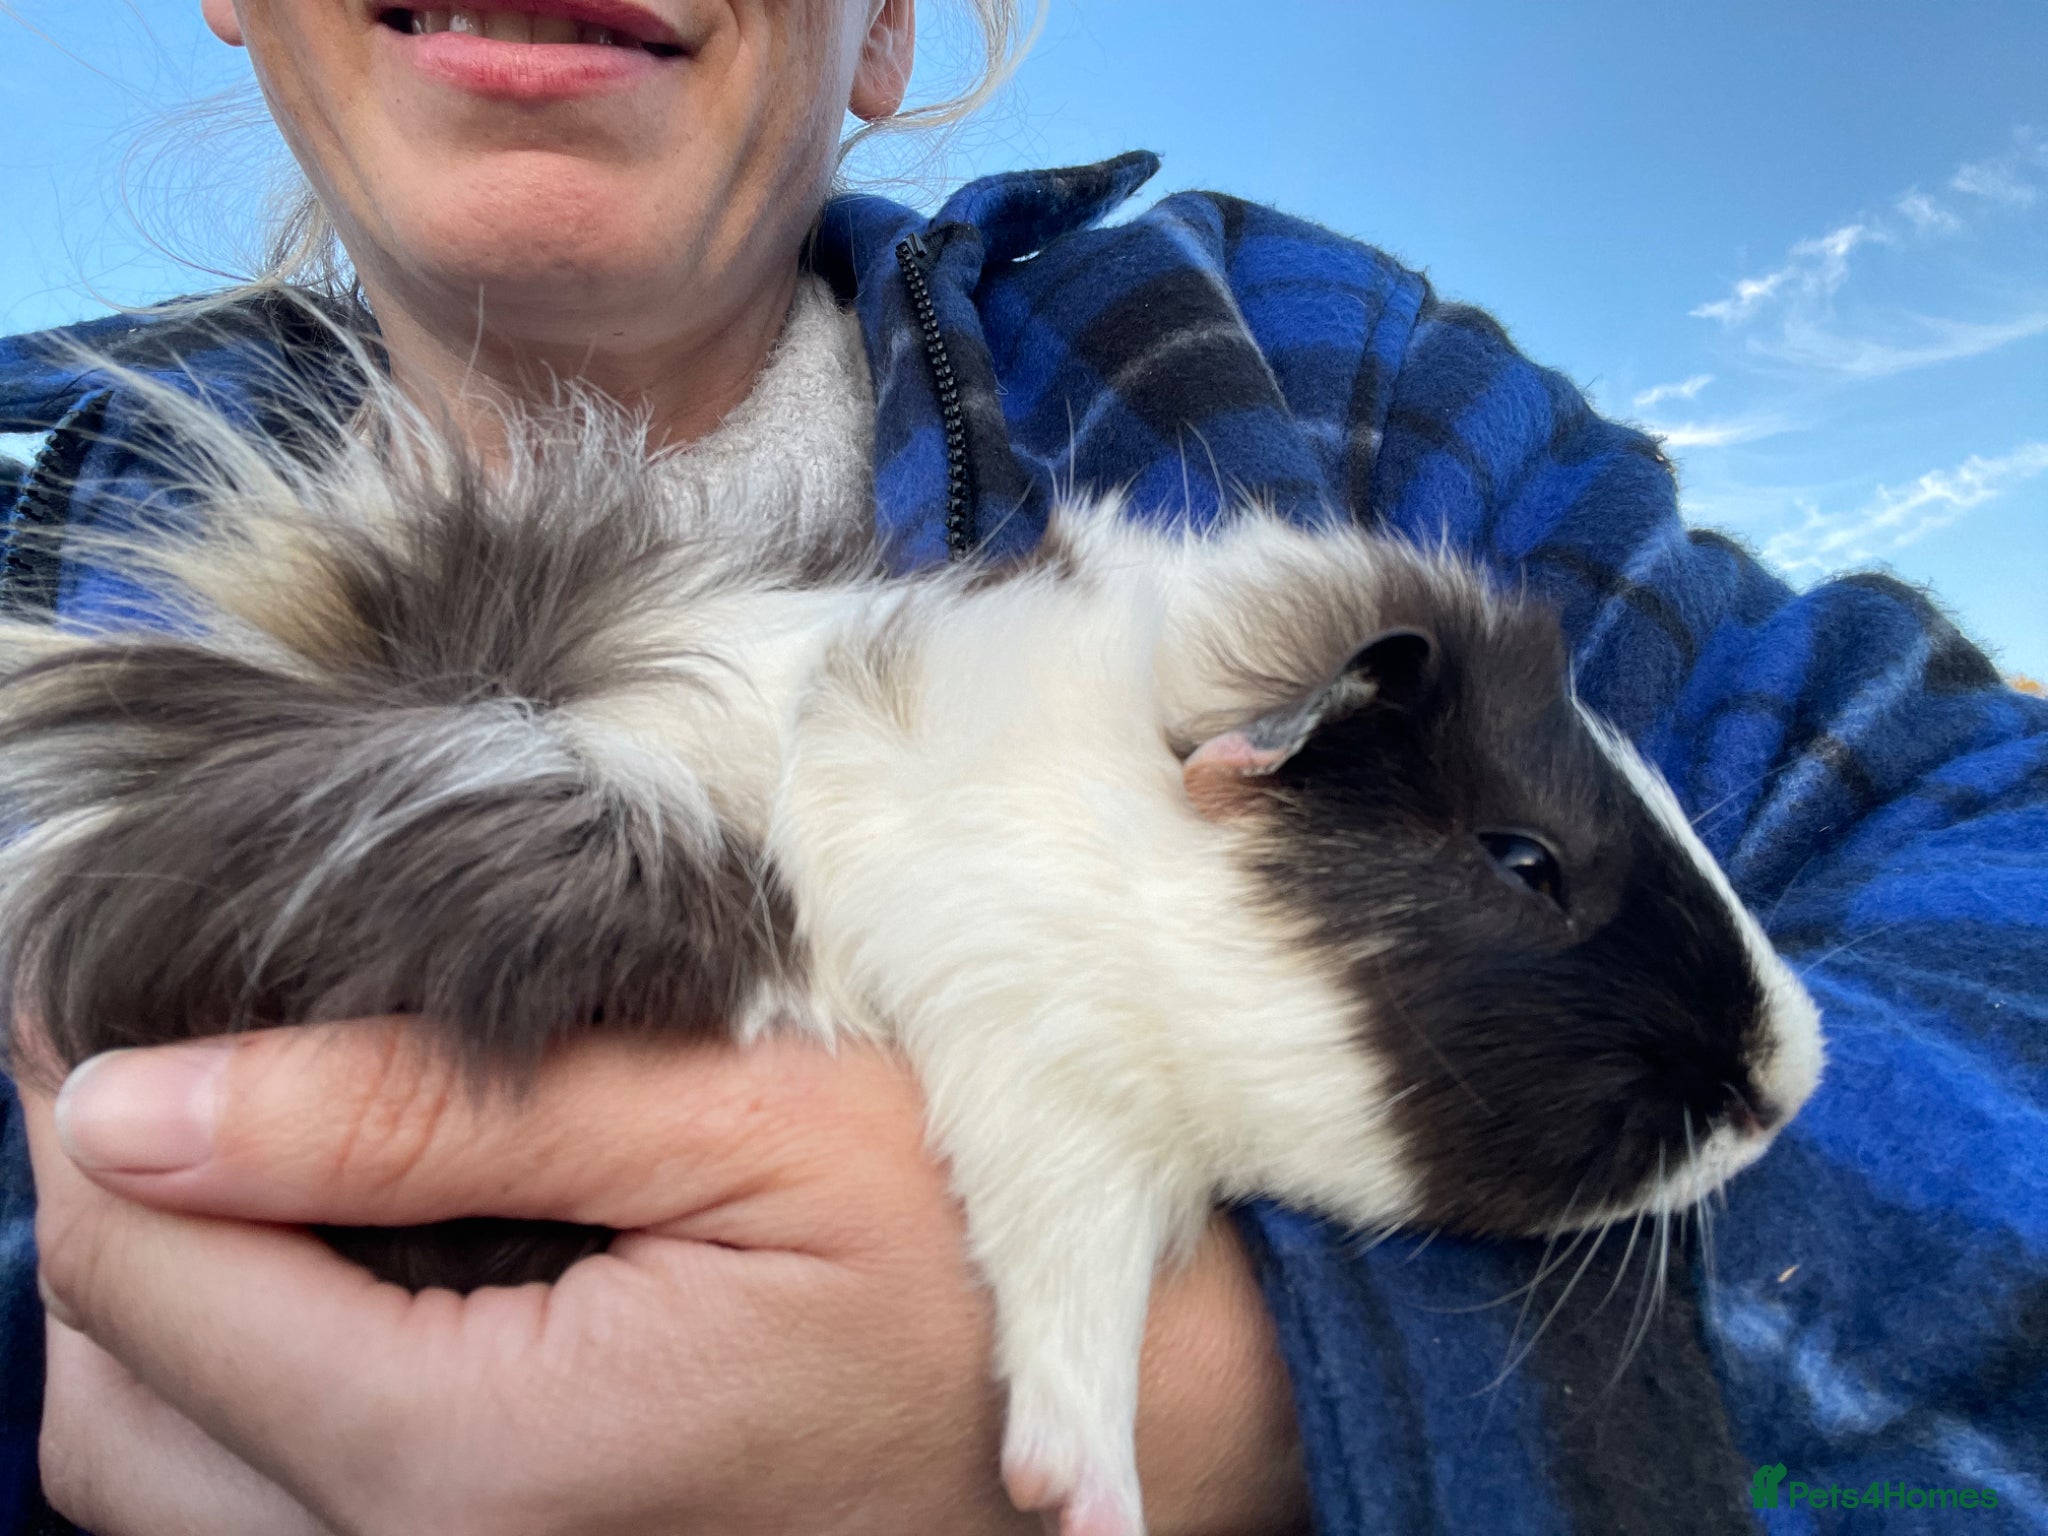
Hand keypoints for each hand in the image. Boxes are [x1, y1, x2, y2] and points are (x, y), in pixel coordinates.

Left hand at [27, 1021, 1308, 1534]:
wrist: (1127, 1410)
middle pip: (112, 1416)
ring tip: (264, 1151)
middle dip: (112, 1223)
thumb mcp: (734, 1121)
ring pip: (165, 1491)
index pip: (148, 1284)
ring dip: (165, 1316)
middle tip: (188, 1056)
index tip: (107, 987)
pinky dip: (252, 1392)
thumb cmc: (966, 1241)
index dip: (93, 1112)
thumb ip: (439, 1111)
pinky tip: (350, 1266)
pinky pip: (278, 1522)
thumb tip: (142, 1098)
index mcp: (482, 1453)